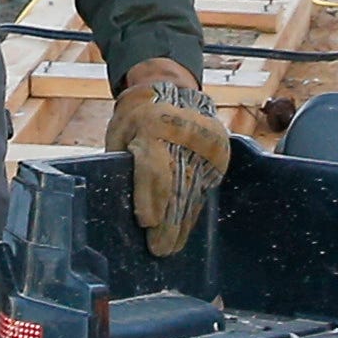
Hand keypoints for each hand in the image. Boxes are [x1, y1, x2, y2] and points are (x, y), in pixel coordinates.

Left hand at [110, 59, 232, 257]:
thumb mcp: (120, 130)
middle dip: (167, 222)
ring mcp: (205, 145)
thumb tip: (119, 201)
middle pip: (176, 186)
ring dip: (182, 223)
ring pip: (193, 191)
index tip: (146, 222)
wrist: (172, 88)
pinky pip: (204, 187)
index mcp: (152, 127)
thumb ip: (122, 160)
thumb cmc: (136, 115)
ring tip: (171, 247)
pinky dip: (193, 210)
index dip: (150, 197)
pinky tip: (185, 229)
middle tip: (160, 249)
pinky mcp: (218, 154)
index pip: (154, 168)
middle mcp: (183, 137)